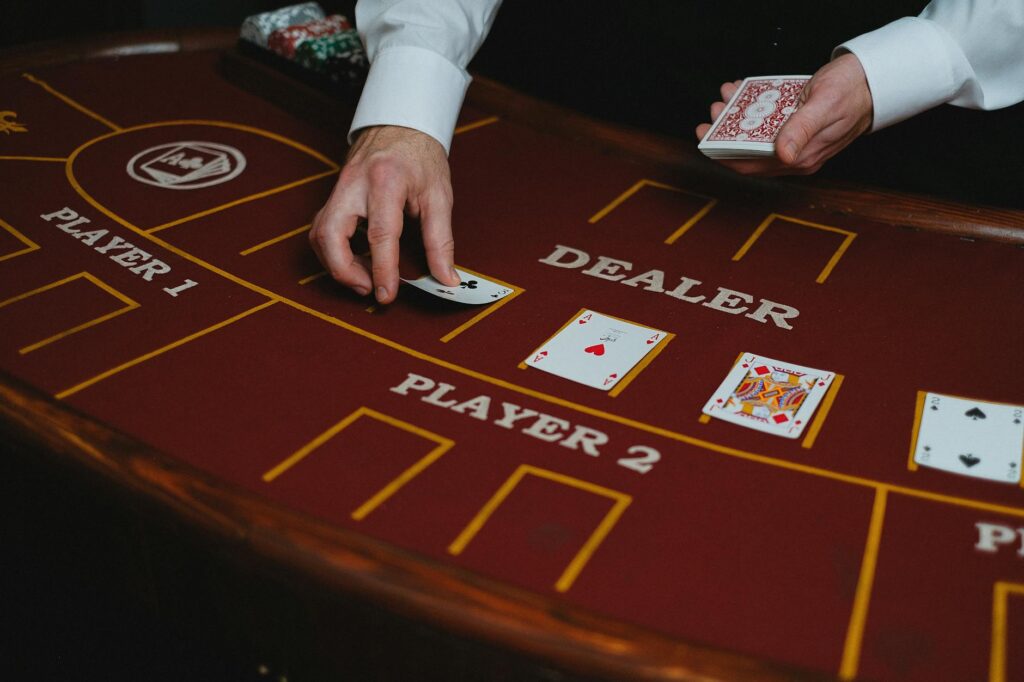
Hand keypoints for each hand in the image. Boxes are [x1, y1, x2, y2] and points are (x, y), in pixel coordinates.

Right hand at [310, 125, 459, 303]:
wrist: (400, 123)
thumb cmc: (421, 156)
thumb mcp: (439, 196)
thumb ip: (441, 241)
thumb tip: (446, 278)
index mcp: (386, 181)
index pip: (380, 234)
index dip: (382, 269)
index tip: (387, 295)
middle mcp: (354, 184)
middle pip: (330, 234)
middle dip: (344, 271)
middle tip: (369, 288)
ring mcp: (338, 188)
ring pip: (319, 234)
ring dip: (337, 264)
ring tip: (365, 278)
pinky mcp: (332, 194)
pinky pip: (322, 228)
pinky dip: (334, 251)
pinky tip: (357, 260)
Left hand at [694, 53, 873, 175]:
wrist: (873, 81)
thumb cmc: (851, 92)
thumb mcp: (824, 107)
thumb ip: (802, 130)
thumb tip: (783, 155)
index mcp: (801, 159)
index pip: (751, 166)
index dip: (724, 155)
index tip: (705, 138)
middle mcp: (795, 156)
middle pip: (749, 152)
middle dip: (726, 132)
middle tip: (715, 110)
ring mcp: (795, 143)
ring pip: (755, 136)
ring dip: (737, 117)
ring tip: (727, 97)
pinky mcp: (795, 128)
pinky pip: (767, 123)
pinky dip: (752, 109)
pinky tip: (743, 93)